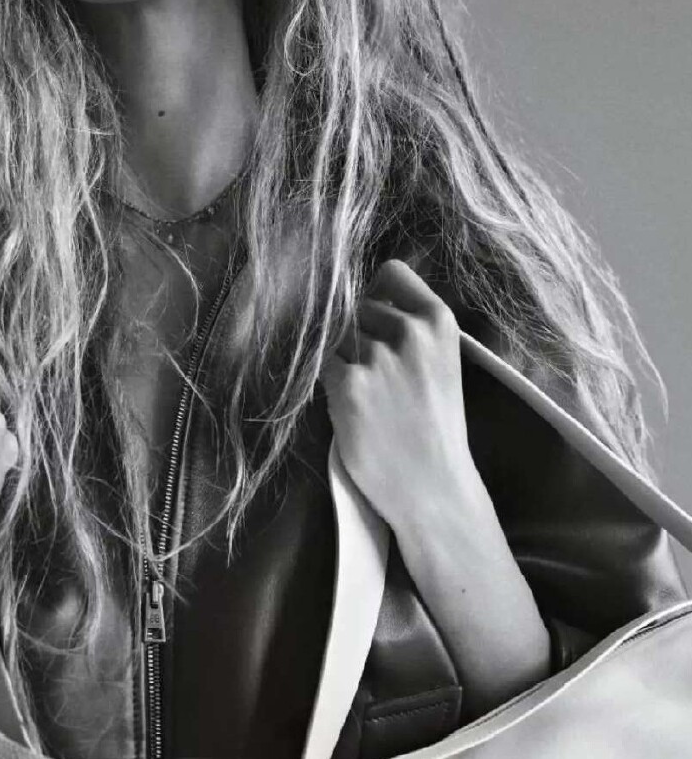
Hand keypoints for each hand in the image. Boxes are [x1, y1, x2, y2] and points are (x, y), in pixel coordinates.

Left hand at [318, 259, 475, 534]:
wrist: (432, 486)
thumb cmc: (432, 425)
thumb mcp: (438, 361)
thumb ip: (408, 326)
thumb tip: (358, 298)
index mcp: (438, 321)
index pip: (391, 273)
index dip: (373, 294)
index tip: (371, 319)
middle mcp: (410, 332)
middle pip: (355, 306)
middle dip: (353, 333)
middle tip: (369, 373)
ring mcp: (378, 359)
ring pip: (334, 335)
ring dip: (338, 358)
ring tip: (361, 392)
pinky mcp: (348, 387)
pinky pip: (319, 363)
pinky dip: (324, 379)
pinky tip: (344, 402)